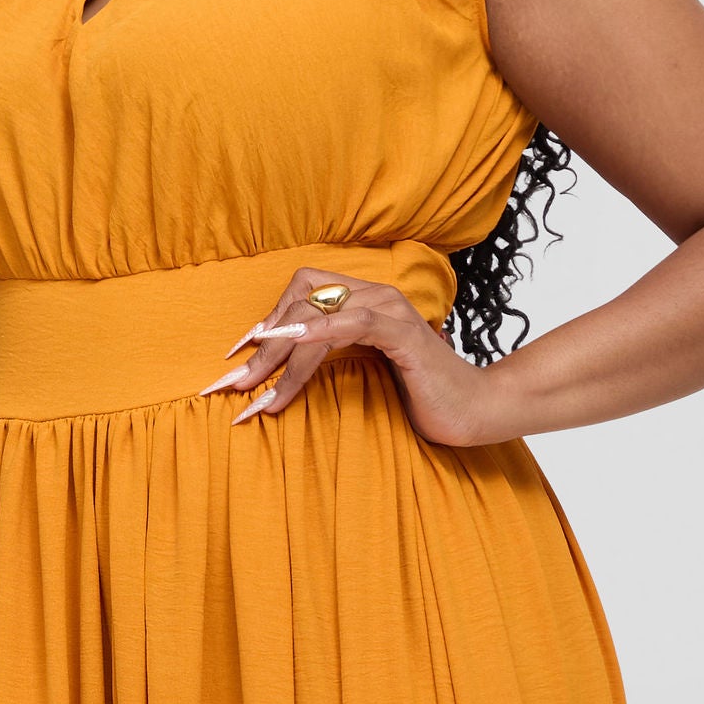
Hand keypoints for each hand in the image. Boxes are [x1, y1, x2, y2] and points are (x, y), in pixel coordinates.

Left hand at [203, 267, 519, 447]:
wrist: (470, 411)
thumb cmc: (418, 397)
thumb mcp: (363, 374)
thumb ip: (329, 360)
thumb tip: (277, 371)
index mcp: (363, 300)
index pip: (301, 292)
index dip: (265, 321)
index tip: (235, 356)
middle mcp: (374, 296)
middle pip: (300, 302)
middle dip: (261, 348)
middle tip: (232, 386)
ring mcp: (389, 310)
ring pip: (317, 316)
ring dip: (278, 355)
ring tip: (252, 392)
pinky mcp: (403, 332)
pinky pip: (354, 322)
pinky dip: (319, 332)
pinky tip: (292, 347)